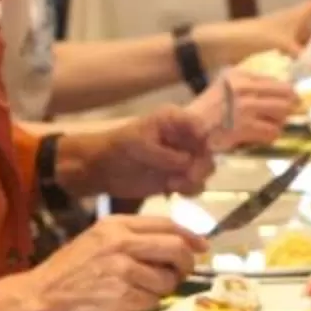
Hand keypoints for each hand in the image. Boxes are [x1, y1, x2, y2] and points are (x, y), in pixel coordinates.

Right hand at [24, 211, 202, 310]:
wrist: (45, 295)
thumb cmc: (73, 266)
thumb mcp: (98, 237)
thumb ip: (133, 235)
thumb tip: (178, 241)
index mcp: (116, 225)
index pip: (166, 224)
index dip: (190, 236)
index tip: (202, 246)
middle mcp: (121, 244)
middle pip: (175, 249)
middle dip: (187, 262)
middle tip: (184, 271)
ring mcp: (122, 271)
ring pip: (167, 279)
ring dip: (165, 288)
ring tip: (146, 288)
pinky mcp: (122, 296)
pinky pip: (153, 301)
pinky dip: (149, 303)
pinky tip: (132, 300)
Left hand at [59, 108, 216, 201]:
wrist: (102, 169)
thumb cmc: (117, 148)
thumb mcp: (139, 145)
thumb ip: (166, 154)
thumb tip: (188, 163)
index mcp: (176, 120)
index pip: (202, 125)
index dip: (205, 140)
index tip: (197, 154)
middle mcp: (184, 137)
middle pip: (209, 150)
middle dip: (200, 165)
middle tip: (186, 177)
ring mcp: (183, 158)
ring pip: (205, 169)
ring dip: (194, 180)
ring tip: (173, 185)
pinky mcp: (178, 177)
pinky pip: (195, 185)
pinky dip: (188, 190)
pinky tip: (171, 191)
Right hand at [186, 67, 299, 147]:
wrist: (189, 130)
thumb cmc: (206, 112)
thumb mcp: (225, 88)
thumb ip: (248, 87)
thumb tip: (282, 94)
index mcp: (240, 75)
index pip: (277, 81)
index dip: (287, 94)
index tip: (290, 102)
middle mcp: (244, 87)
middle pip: (287, 95)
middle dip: (287, 109)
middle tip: (282, 117)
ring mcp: (245, 107)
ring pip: (283, 113)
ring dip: (279, 123)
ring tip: (267, 128)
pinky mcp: (245, 126)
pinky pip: (272, 132)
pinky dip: (269, 137)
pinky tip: (259, 138)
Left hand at [224, 0, 310, 61]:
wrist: (227, 43)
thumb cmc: (255, 36)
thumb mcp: (282, 45)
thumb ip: (301, 55)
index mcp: (294, 16)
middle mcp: (289, 24)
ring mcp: (280, 36)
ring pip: (303, 42)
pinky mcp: (271, 48)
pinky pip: (292, 52)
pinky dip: (300, 60)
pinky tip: (302, 71)